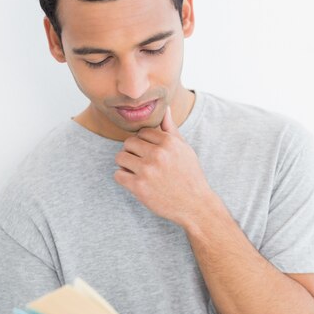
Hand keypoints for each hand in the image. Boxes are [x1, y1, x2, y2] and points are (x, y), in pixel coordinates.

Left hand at [114, 106, 213, 226]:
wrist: (195, 204)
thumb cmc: (190, 175)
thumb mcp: (184, 149)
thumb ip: (171, 129)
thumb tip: (165, 108)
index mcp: (168, 142)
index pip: (141, 132)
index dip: (143, 143)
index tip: (150, 153)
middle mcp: (157, 154)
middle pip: (128, 143)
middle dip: (132, 152)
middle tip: (142, 163)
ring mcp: (147, 170)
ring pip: (120, 158)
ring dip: (126, 165)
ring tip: (137, 172)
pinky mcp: (139, 187)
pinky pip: (118, 175)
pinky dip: (124, 178)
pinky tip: (136, 182)